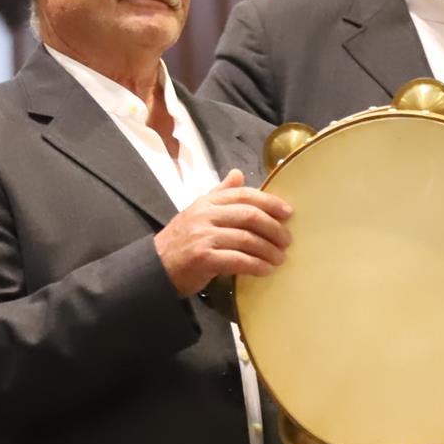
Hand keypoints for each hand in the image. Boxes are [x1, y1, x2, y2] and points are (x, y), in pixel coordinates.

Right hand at [154, 169, 293, 296]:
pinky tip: (266, 270)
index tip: (288, 212)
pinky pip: (238, 260)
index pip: (244, 195)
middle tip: (287, 240)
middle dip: (274, 228)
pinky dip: (256, 265)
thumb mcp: (197, 212)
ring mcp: (203, 237)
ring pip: (247, 240)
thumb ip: (219, 194)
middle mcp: (205, 215)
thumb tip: (238, 173)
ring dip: (269, 250)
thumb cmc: (180, 241)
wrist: (155, 268)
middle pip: (250, 216)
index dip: (269, 202)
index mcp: (206, 202)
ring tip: (280, 258)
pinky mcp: (203, 259)